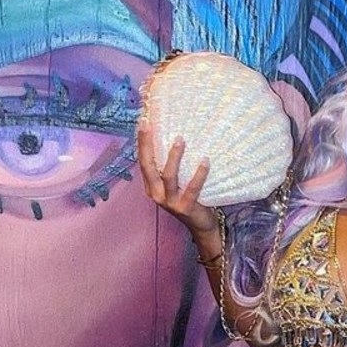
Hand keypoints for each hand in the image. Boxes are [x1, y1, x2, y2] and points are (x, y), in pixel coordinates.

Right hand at [137, 120, 219, 239]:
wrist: (201, 225)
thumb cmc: (189, 197)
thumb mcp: (176, 182)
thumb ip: (170, 165)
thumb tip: (173, 135)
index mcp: (151, 186)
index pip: (143, 161)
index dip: (142, 142)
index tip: (143, 122)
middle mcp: (157, 194)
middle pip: (148, 166)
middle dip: (146, 145)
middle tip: (148, 124)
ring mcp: (170, 202)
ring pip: (169, 176)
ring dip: (174, 157)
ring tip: (180, 139)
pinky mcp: (185, 208)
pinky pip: (192, 189)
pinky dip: (199, 174)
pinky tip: (205, 161)